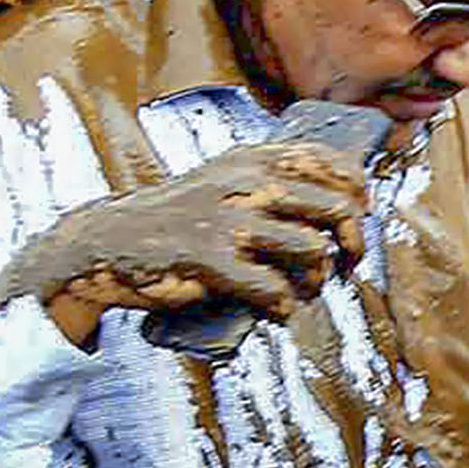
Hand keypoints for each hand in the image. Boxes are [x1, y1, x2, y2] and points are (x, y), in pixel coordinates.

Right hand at [27, 140, 369, 338]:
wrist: (110, 240)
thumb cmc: (177, 218)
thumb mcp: (224, 181)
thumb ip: (270, 181)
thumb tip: (337, 201)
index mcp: (253, 158)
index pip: (333, 164)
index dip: (358, 197)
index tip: (356, 222)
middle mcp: (246, 182)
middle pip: (337, 208)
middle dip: (351, 245)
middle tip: (341, 266)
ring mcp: (229, 220)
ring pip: (312, 250)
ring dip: (317, 280)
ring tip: (301, 290)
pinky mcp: (211, 259)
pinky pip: (274, 289)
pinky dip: (283, 307)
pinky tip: (274, 309)